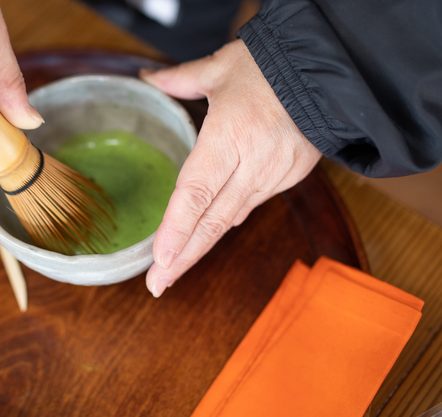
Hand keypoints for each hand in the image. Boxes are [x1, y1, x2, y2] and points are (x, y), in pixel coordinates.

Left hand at [141, 40, 321, 297]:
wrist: (333, 71)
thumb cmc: (274, 65)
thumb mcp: (222, 67)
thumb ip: (180, 79)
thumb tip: (148, 77)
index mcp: (231, 135)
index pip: (196, 192)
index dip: (177, 229)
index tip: (159, 260)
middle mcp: (253, 163)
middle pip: (213, 220)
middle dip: (183, 257)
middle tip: (157, 285)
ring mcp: (275, 175)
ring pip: (231, 219)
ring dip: (201, 246)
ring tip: (172, 270)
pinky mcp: (290, 179)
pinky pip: (250, 204)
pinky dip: (225, 221)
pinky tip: (205, 235)